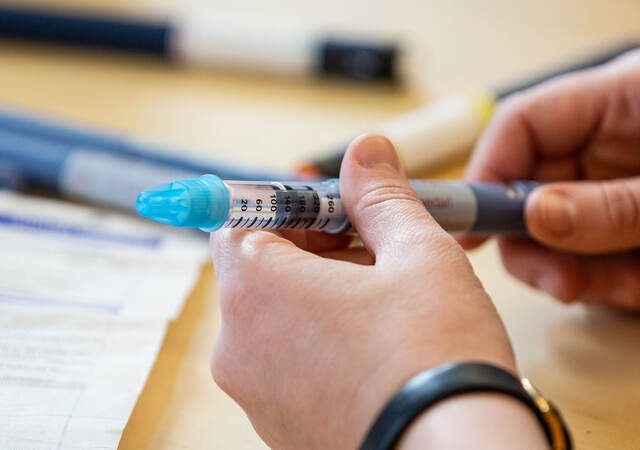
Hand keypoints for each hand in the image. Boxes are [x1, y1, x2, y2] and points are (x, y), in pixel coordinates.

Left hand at [209, 135, 520, 448]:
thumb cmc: (436, 350)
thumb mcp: (416, 252)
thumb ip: (380, 195)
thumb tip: (365, 149)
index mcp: (255, 290)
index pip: (240, 220)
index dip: (289, 205)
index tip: (338, 209)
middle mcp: (237, 346)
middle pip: (260, 269)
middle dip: (315, 248)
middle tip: (377, 248)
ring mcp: (254, 394)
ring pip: (276, 317)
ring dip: (322, 294)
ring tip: (388, 301)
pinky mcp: (279, 427)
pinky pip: (288, 363)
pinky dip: (321, 341)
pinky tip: (377, 348)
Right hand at [463, 50, 639, 308]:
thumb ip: (612, 203)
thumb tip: (537, 218)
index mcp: (614, 102)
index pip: (520, 126)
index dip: (486, 176)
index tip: (471, 230)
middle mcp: (606, 145)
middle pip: (530, 190)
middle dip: (536, 245)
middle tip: (558, 282)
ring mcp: (617, 186)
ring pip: (560, 235)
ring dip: (581, 273)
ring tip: (622, 289)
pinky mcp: (630, 223)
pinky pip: (597, 257)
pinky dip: (612, 282)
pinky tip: (638, 287)